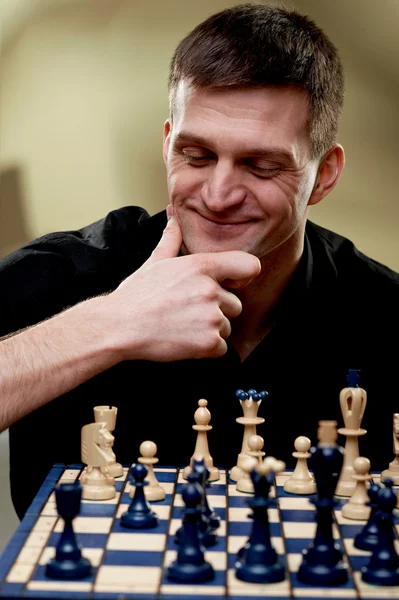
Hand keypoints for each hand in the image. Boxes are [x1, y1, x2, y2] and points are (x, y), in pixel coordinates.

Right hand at [105, 206, 260, 360]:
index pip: (250, 266)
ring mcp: (211, 318)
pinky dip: (206, 349)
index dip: (242, 277)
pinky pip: (221, 348)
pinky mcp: (208, 343)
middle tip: (187, 312)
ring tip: (182, 326)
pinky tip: (184, 341)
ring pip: (227, 327)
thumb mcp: (155, 261)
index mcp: (201, 266)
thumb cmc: (135, 295)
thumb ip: (172, 238)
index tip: (229, 285)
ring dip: (210, 331)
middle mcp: (211, 290)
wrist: (119, 327)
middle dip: (217, 311)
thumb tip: (172, 216)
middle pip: (236, 305)